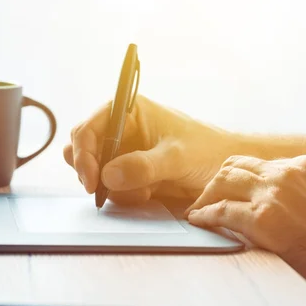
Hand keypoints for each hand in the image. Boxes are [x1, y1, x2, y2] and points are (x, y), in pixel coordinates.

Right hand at [63, 95, 237, 203]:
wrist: (224, 170)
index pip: (88, 128)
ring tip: (141, 192)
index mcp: (129, 111)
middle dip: (90, 171)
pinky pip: (110, 186)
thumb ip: (143, 166)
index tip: (91, 180)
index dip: (83, 153)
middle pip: (81, 148)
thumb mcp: (177, 158)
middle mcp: (121, 129)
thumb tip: (107, 176)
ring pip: (94, 170)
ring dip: (110, 186)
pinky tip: (147, 194)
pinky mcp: (129, 173)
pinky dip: (122, 194)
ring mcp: (124, 152)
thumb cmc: (207, 152)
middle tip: (100, 190)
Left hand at [185, 155, 305, 278]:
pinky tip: (199, 221)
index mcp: (305, 165)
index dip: (238, 179)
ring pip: (223, 182)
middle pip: (235, 167)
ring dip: (206, 197)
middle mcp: (287, 172)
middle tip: (206, 201)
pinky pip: (220, 210)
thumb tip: (268, 197)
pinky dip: (205, 215)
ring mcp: (273, 193)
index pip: (257, 163)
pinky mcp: (262, 217)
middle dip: (216, 184)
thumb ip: (299, 191)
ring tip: (199, 211)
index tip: (228, 192)